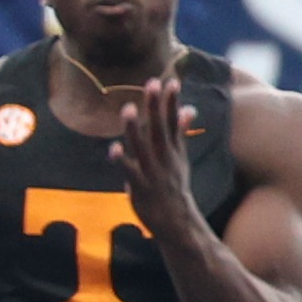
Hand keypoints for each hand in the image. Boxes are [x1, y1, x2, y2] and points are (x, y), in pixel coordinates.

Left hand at [110, 75, 196, 233]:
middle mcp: (164, 158)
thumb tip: (188, 109)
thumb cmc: (175, 186)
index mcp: (173, 150)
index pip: (173, 121)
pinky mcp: (140, 187)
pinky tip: (113, 149)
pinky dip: (122, 160)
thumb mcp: (181, 157)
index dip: (172, 101)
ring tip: (128, 109)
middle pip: (159, 129)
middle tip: (152, 83)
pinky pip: (130, 172)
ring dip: (135, 129)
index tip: (171, 81)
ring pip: (142, 147)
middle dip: (156, 106)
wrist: (177, 220)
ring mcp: (153, 172)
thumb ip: (181, 131)